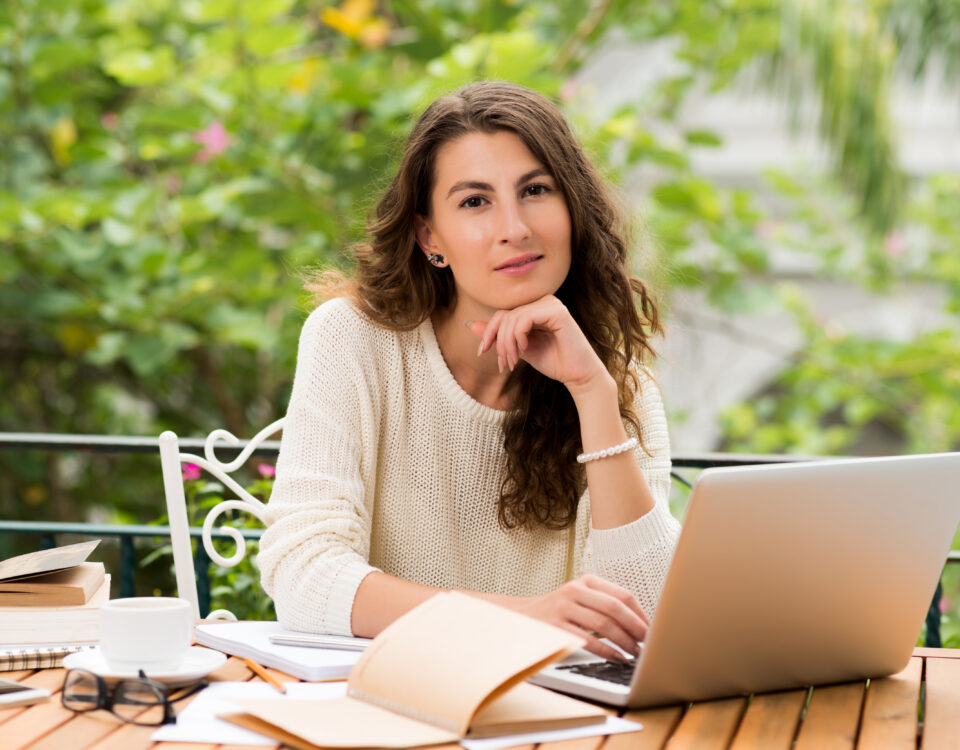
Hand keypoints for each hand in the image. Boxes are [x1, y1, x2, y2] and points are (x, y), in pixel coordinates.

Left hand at [468, 295, 607, 393]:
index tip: (483, 351)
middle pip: (505, 316)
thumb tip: (471, 324)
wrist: (578, 376)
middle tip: (504, 364)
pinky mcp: (556, 312)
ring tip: (512, 362)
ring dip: (507, 344)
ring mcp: (551, 304)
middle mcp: (543, 301)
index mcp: (535, 308)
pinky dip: (517, 337)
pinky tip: (523, 351)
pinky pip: (523, 319)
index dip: (489, 332)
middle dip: (499, 342)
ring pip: (512, 319)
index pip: (502, 314)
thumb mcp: (519, 349)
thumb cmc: (554, 362)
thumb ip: (499, 337)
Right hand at [512, 575, 648, 660]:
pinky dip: (607, 652)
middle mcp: (574, 591)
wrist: (522, 617)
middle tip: (648, 643)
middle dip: (636, 628)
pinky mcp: (556, 627)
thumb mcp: (581, 598)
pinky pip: (588, 641)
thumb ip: (606, 604)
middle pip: (615, 609)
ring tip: (635, 653)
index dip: (641, 614)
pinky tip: (617, 657)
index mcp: (586, 581)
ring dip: (624, 642)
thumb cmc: (560, 610)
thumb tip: (642, 624)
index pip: (622, 595)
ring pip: (604, 625)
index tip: (652, 629)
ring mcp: (563, 608)